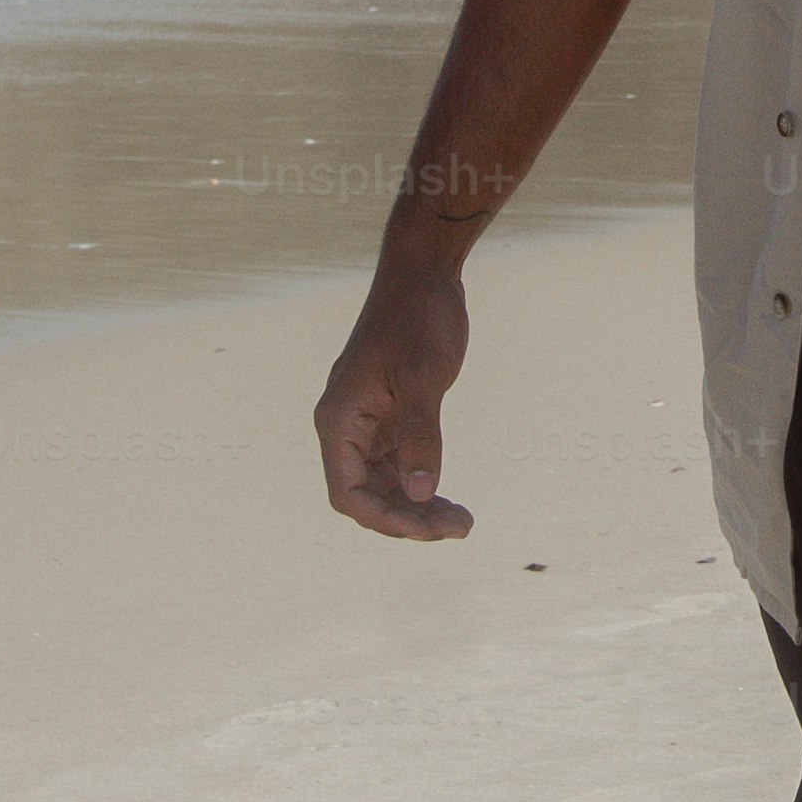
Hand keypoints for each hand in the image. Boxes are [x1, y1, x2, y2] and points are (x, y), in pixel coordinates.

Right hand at [313, 262, 474, 540]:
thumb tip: (420, 493)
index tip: (428, 528)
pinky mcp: (390, 416)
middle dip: (409, 519)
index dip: (385, 519)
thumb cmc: (419, 317)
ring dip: (418, 507)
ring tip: (462, 522)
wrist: (424, 273)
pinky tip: (450, 499)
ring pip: (385, 486)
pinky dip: (422, 485)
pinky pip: (399, 466)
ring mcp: (368, 424)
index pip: (349, 493)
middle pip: (368, 496)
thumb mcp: (422, 376)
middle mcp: (346, 427)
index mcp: (339, 420)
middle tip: (460, 527)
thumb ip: (420, 435)